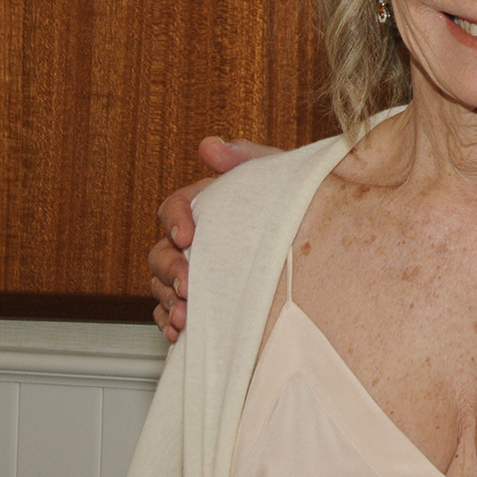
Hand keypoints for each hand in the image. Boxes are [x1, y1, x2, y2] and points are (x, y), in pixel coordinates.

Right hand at [149, 136, 278, 339]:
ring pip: (162, 285)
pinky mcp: (199, 299)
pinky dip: (169, 321)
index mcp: (206, 206)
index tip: (187, 234)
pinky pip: (170, 312)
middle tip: (189, 285)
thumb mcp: (276, 175)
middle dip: (170, 270)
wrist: (316, 241)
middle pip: (160, 252)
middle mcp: (193, 240)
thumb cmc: (292, 203)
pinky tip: (180, 331)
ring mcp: (194, 270)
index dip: (174, 219)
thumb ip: (244, 158)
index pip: (173, 207)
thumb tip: (210, 145)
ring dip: (168, 300)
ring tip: (184, 315)